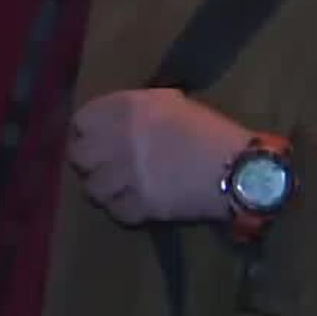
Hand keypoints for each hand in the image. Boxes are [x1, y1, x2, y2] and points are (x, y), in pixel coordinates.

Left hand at [68, 88, 253, 225]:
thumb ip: (138, 108)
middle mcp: (119, 140)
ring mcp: (127, 175)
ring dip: (103, 188)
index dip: (87, 131)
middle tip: (104, 165)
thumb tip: (117, 119)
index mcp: (127, 109)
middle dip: (89, 161)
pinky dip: (122, 209)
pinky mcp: (139, 206)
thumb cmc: (210, 131)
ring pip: (92, 188)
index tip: (95, 138)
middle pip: (78, 156)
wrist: (238, 168)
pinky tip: (135, 203)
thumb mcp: (172, 104)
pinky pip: (114, 211)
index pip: (82, 120)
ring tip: (118, 187)